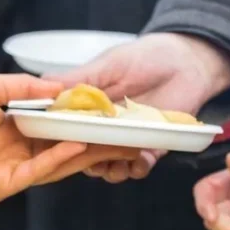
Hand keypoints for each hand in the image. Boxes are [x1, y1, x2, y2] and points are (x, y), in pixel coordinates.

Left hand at [0, 74, 142, 201]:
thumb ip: (29, 88)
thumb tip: (62, 88)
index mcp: (11, 136)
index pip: (55, 135)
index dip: (80, 127)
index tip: (104, 120)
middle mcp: (12, 157)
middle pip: (61, 153)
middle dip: (92, 146)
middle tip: (121, 137)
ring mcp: (8, 174)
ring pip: (55, 164)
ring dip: (83, 152)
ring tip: (109, 140)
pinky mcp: (2, 186)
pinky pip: (37, 170)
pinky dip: (58, 157)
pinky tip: (78, 144)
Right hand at [48, 33, 229, 181]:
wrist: (186, 61)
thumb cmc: (145, 57)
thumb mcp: (106, 66)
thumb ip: (77, 81)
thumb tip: (43, 91)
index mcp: (89, 109)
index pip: (67, 132)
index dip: (61, 142)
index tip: (59, 146)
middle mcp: (106, 127)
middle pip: (86, 155)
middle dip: (86, 163)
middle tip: (91, 161)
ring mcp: (128, 139)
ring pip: (111, 166)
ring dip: (110, 171)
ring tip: (114, 165)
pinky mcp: (152, 146)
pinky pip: (140, 166)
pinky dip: (137, 169)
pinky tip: (138, 162)